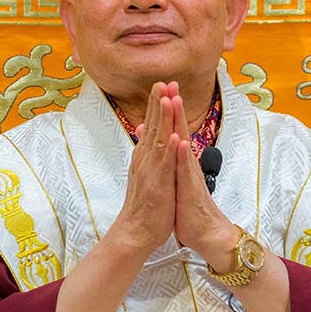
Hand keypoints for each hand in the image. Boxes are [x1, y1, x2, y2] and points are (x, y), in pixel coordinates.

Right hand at [111, 82, 177, 255]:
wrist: (135, 231)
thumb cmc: (144, 204)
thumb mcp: (145, 172)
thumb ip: (146, 151)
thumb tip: (144, 132)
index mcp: (145, 156)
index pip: (152, 124)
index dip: (157, 104)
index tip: (162, 84)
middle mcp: (146, 159)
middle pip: (153, 126)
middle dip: (159, 103)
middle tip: (163, 80)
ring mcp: (151, 171)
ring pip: (159, 140)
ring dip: (163, 119)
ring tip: (167, 98)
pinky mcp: (158, 185)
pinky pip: (165, 165)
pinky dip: (169, 150)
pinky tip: (174, 136)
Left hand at [168, 87, 236, 270]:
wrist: (206, 233)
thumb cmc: (188, 207)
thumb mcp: (174, 179)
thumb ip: (170, 160)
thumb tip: (161, 142)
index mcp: (180, 161)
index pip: (174, 129)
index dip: (168, 109)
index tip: (161, 88)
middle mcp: (186, 163)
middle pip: (180, 129)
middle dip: (175, 106)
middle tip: (170, 83)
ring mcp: (189, 174)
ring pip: (184, 143)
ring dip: (179, 122)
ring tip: (175, 101)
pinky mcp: (191, 189)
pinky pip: (186, 170)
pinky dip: (183, 155)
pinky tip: (181, 141)